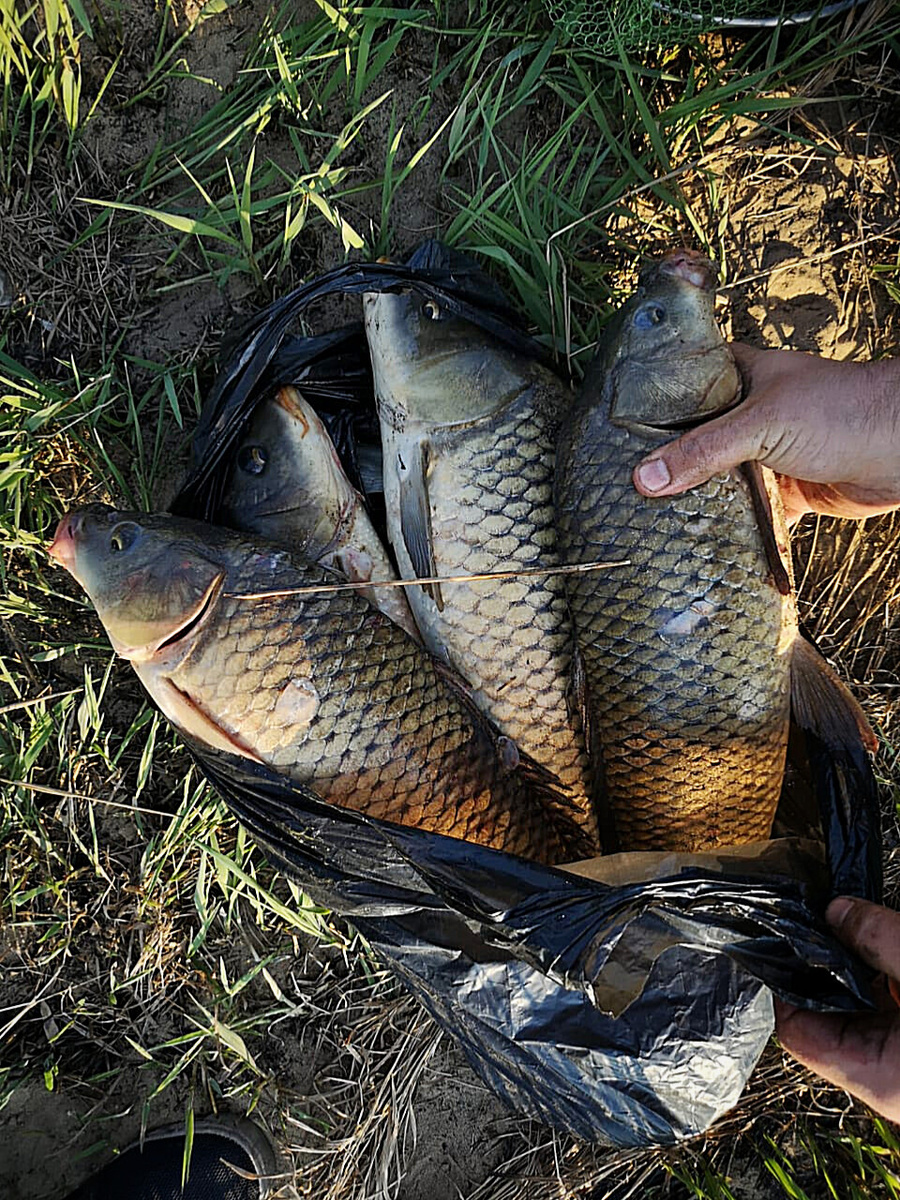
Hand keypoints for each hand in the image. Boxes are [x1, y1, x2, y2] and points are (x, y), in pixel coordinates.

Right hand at [632, 345, 899, 522]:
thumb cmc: (843, 409)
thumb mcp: (761, 423)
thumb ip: (702, 451)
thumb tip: (645, 478)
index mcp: (739, 378)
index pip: (680, 391)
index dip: (648, 413)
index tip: (611, 440)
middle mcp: (749, 415)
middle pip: (695, 444)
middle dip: (667, 468)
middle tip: (623, 492)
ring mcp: (766, 455)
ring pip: (719, 483)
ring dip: (698, 503)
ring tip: (652, 524)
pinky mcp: (785, 492)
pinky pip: (749, 515)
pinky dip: (733, 531)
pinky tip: (703, 545)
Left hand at [775, 897, 899, 1121]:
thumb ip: (880, 940)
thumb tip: (835, 910)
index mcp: (880, 1080)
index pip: (797, 1033)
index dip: (785, 982)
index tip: (781, 938)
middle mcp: (888, 1080)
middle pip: (826, 1017)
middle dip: (822, 966)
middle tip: (821, 920)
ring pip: (858, 1009)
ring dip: (854, 968)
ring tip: (855, 926)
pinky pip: (884, 1009)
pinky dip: (881, 976)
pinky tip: (885, 944)